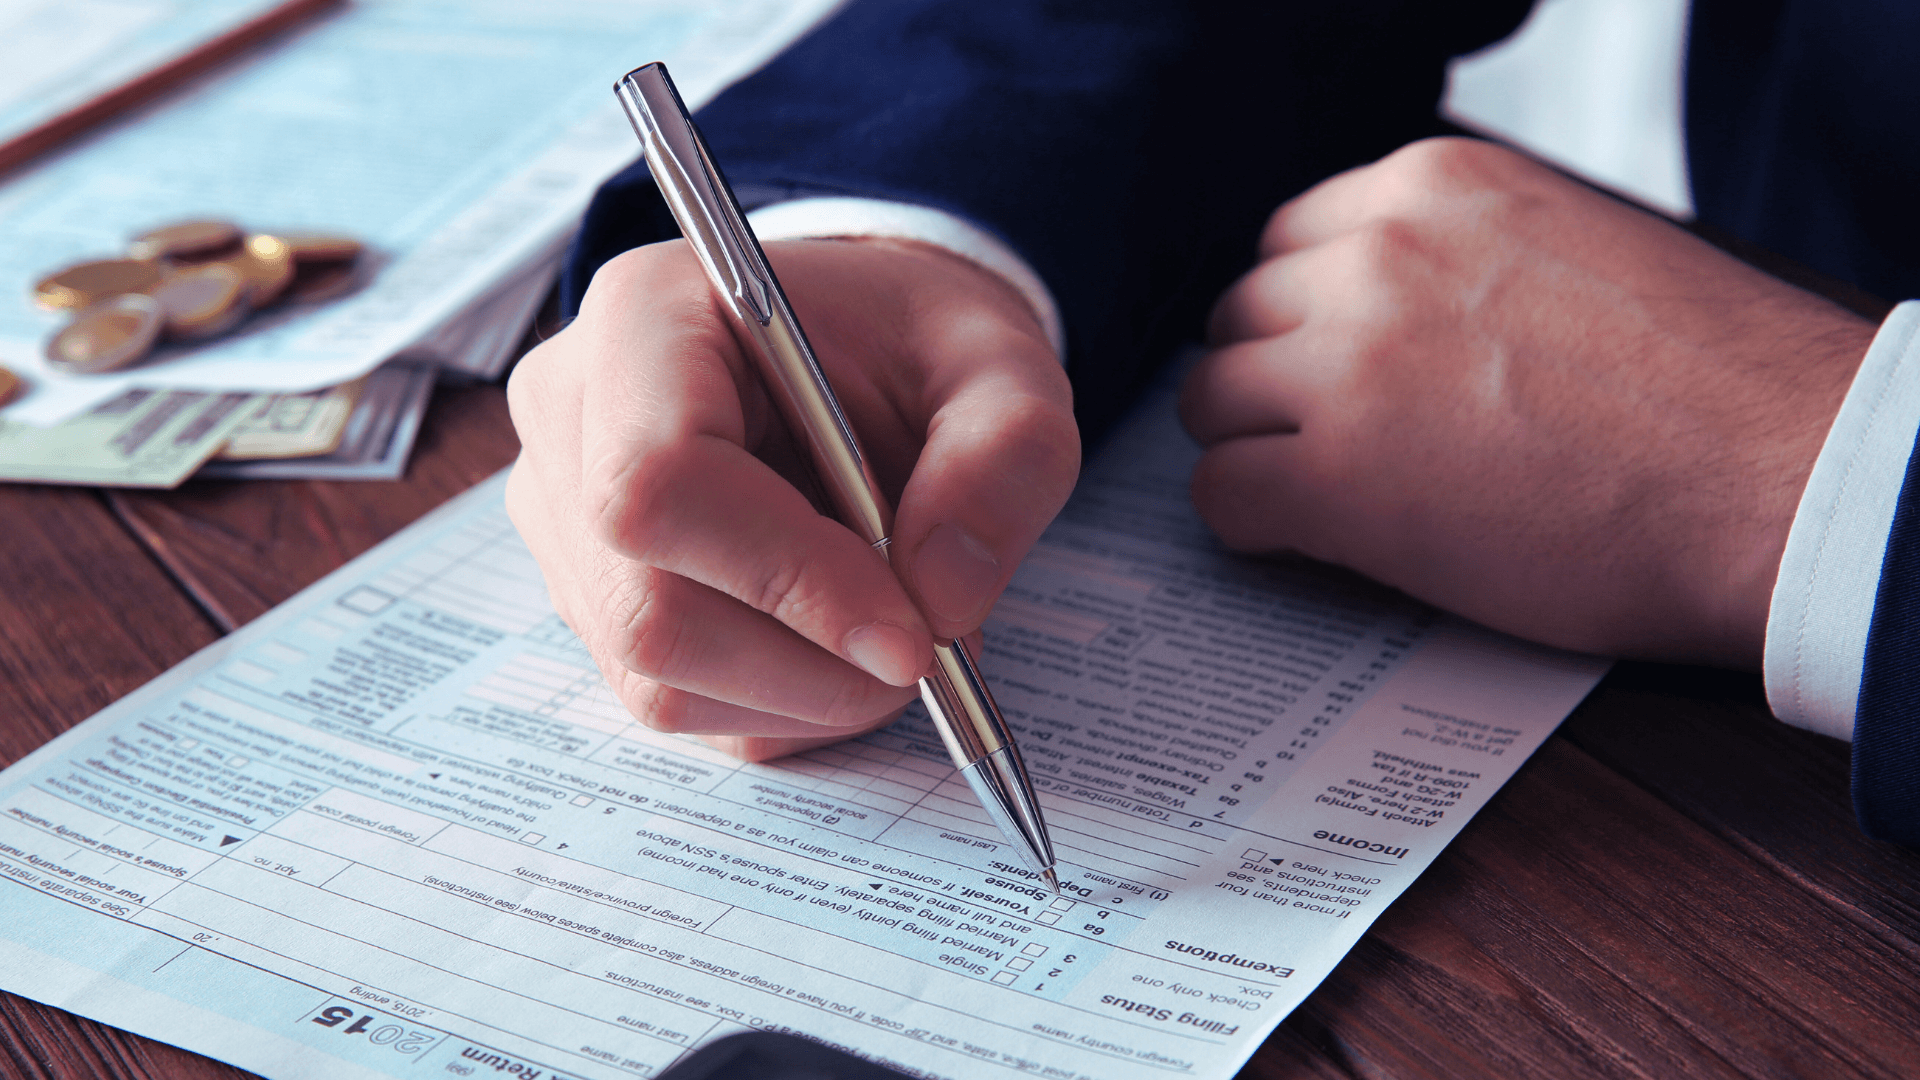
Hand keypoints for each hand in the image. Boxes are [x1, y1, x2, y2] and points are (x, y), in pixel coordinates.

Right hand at [507, 238, 1075, 759]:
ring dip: (805, 694)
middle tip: (926, 650)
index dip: (786, 581)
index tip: (910, 637)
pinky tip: (839, 644)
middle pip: (647, 607)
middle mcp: (572, 416)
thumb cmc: (917, 345)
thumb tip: (938, 599)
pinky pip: (674, 701)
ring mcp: (563, 517)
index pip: (659, 484)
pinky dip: (781, 707)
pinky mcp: (590, 595)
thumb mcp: (1006, 370)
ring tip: (896, 632)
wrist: (867, 353)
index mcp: (646, 316)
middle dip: (810, 664)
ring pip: (657, 677)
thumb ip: (1002, 460)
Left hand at [1181, 137, 1876, 668]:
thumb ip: (1454, 255)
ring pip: (1211, 400)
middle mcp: (1373, 257)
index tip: (1326, 358)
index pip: (1290, 239)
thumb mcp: (1564, 247)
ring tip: (1312, 489)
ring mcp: (1345, 364)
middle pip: (1242, 314)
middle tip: (1317, 431)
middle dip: (1270, 375)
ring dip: (1249, 445)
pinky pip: (1221, 494)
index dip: (1303, 313)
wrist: (1775, 477)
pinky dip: (1250, 523)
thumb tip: (1379, 300)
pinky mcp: (1335, 479)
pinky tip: (1304, 540)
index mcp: (1431, 187)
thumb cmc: (1702, 383)